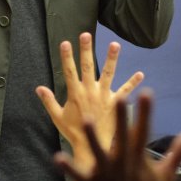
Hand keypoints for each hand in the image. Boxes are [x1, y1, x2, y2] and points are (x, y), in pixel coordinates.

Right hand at [36, 33, 143, 156]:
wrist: (92, 146)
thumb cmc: (73, 132)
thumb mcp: (57, 117)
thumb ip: (49, 101)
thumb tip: (38, 88)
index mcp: (75, 94)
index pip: (69, 71)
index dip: (66, 57)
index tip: (65, 43)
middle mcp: (90, 91)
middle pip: (87, 66)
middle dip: (86, 50)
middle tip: (86, 34)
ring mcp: (103, 96)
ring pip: (108, 73)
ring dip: (111, 59)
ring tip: (115, 44)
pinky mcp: (115, 103)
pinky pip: (125, 91)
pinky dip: (133, 83)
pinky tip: (141, 74)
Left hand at [55, 93, 180, 180]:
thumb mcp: (166, 177)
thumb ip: (179, 152)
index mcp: (138, 159)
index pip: (143, 131)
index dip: (145, 112)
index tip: (146, 93)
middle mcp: (122, 164)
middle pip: (121, 136)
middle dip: (121, 118)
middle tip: (119, 99)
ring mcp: (104, 175)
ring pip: (97, 152)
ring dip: (92, 137)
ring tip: (87, 121)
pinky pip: (77, 175)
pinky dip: (68, 167)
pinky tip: (58, 157)